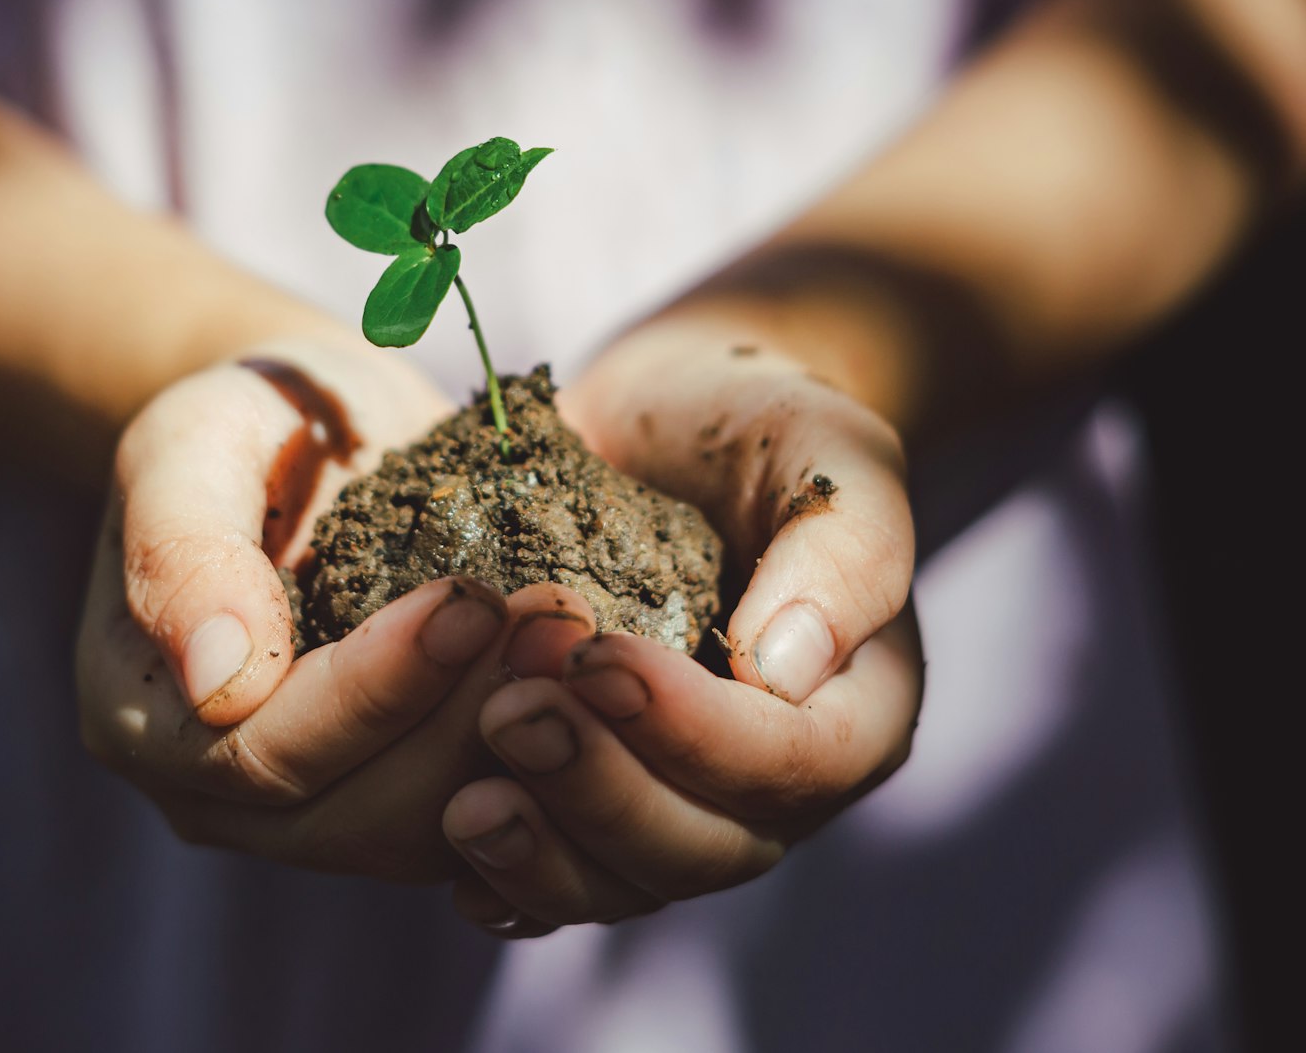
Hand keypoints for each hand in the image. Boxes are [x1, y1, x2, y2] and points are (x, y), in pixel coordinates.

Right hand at [78, 336, 580, 880]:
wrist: (311, 429)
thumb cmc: (242, 421)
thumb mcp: (191, 445)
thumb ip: (183, 553)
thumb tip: (218, 682)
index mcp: (143, 722)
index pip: (265, 755)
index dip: (375, 692)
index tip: (470, 603)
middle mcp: (221, 794)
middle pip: (358, 817)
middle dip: (467, 722)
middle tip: (557, 621)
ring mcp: (318, 808)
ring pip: (432, 832)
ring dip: (521, 743)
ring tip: (581, 634)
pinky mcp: (407, 793)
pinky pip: (484, 818)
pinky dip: (545, 764)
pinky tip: (596, 683)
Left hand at [439, 323, 922, 932]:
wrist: (661, 426)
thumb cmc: (756, 422)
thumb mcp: (826, 446)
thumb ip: (842, 549)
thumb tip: (785, 670)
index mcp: (856, 711)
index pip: (789, 764)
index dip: (693, 730)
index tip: (597, 659)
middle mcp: (776, 785)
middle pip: (704, 847)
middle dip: (600, 790)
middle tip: (508, 712)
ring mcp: (684, 807)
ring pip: (625, 883)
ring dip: (542, 854)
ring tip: (464, 803)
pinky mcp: (598, 806)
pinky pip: (561, 882)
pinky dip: (509, 878)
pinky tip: (449, 844)